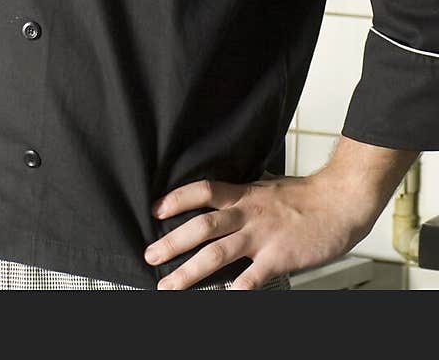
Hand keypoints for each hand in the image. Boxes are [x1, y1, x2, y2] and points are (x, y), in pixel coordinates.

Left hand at [143, 172, 373, 289]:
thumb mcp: (268, 186)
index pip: (202, 191)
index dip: (176, 199)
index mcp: (243, 194)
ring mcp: (261, 237)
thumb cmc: (306, 197)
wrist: (340, 202)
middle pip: (201, 226)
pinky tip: (219, 301)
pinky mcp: (278, 259)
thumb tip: (225, 196)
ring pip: (216, 254)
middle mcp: (247, 214)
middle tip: (149, 255)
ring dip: (188, 272)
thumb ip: (245, 194)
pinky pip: (250, 280)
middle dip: (172, 242)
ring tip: (168, 286)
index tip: (155, 209)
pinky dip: (233, 292)